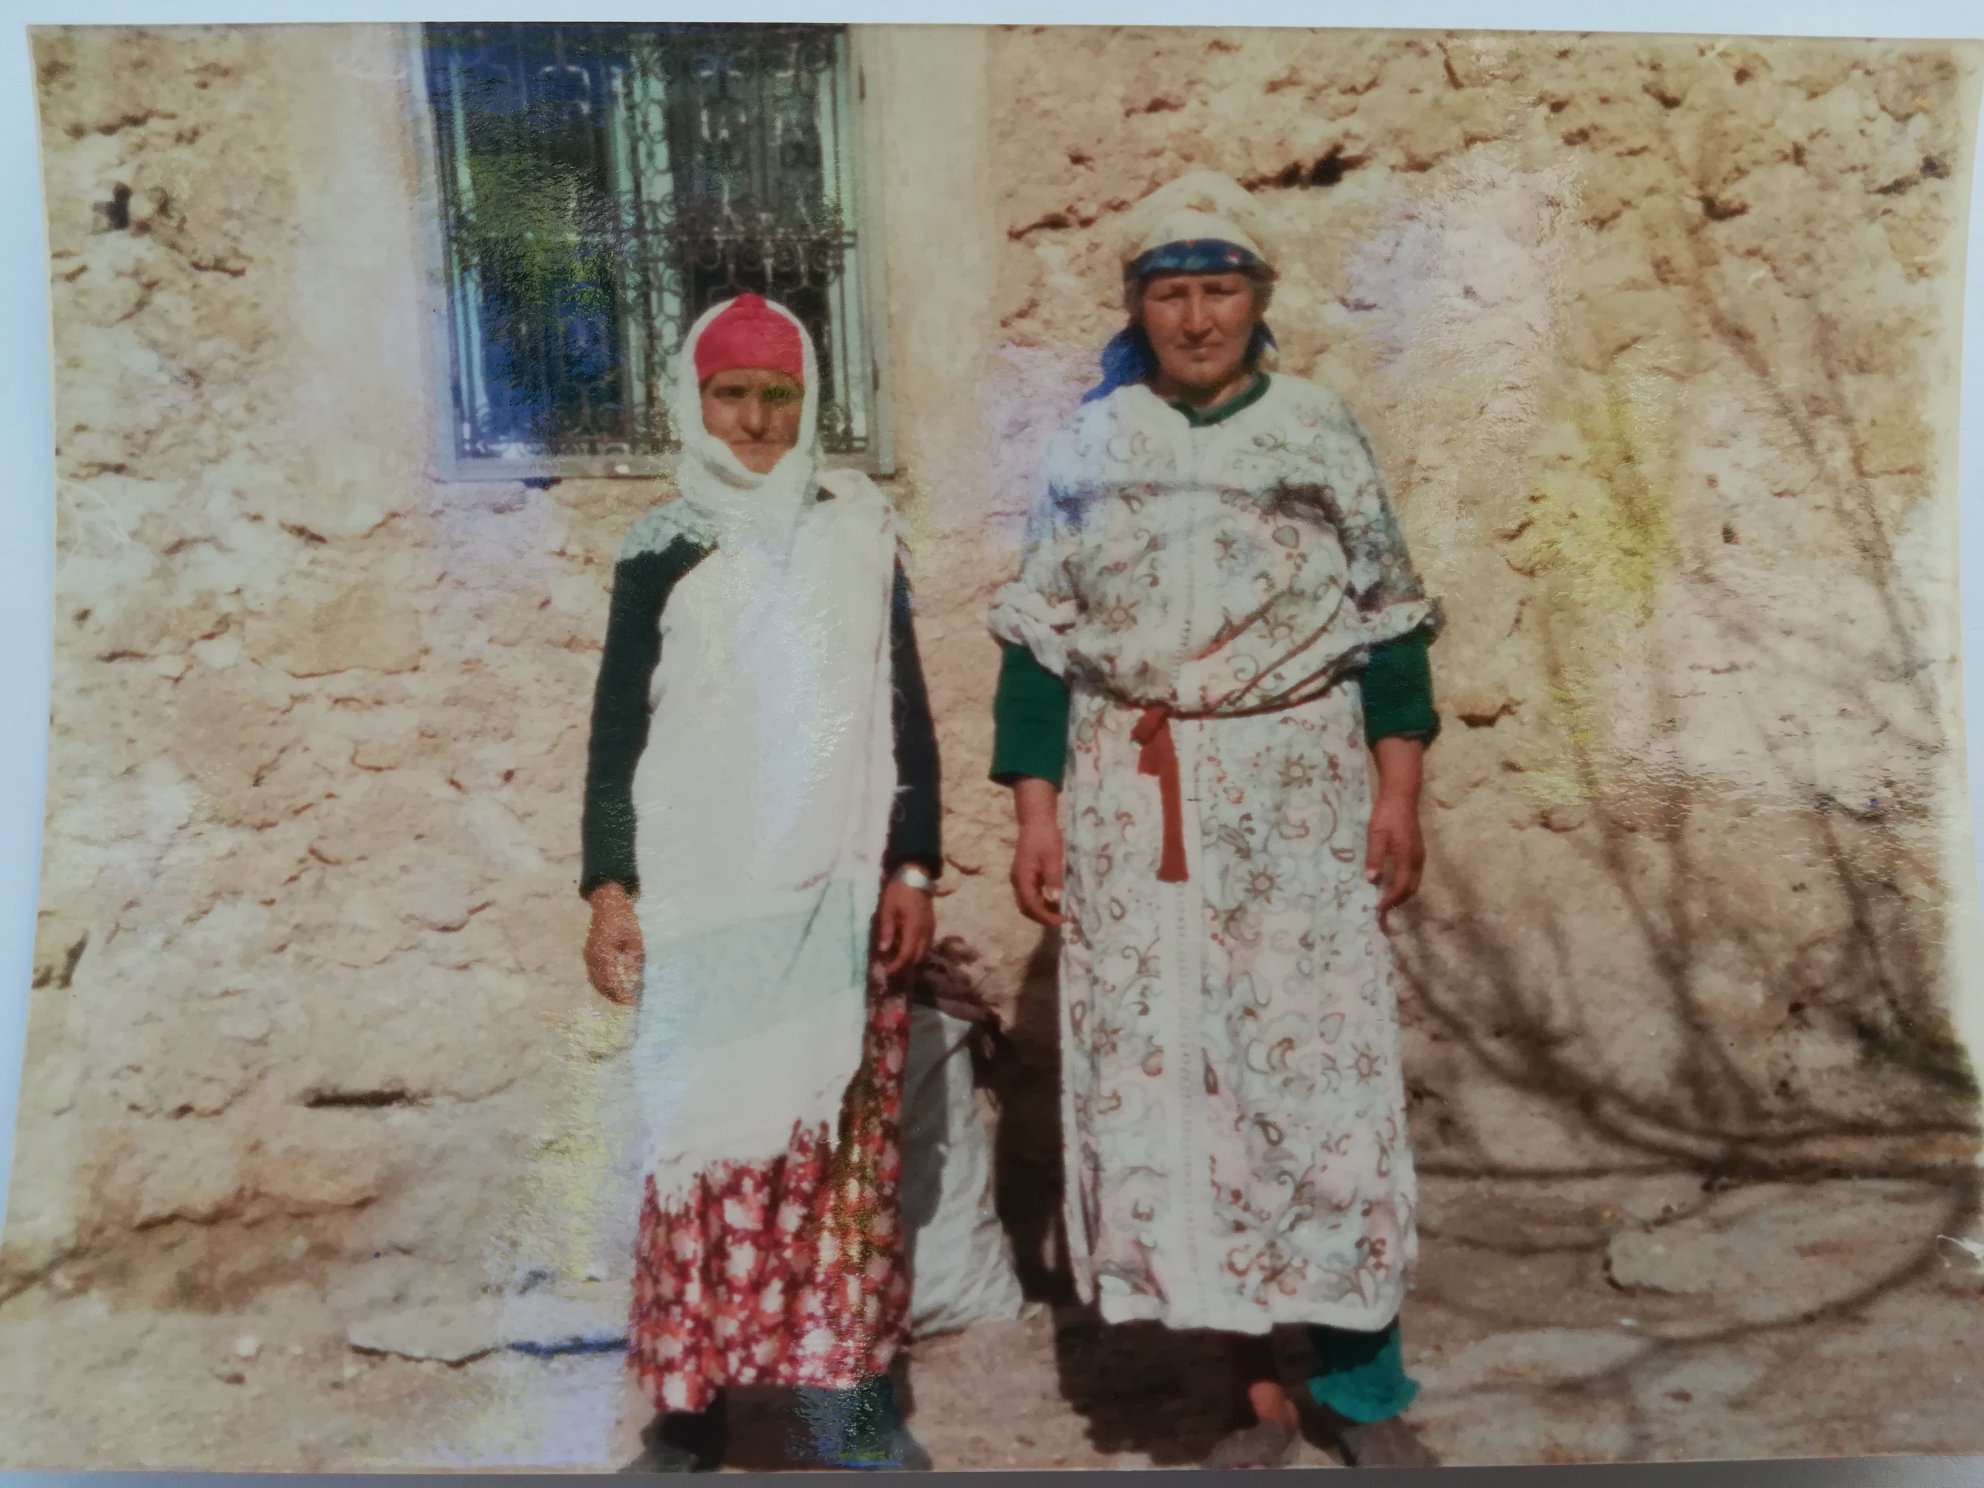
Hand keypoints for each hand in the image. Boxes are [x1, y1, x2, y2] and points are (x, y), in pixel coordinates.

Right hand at [584, 883, 643, 1003]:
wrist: (608, 905)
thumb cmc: (624, 920)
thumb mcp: (635, 940)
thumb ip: (633, 961)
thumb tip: (635, 980)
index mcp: (603, 950)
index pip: (611, 978)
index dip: (620, 992)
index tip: (630, 1002)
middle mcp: (592, 955)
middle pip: (601, 982)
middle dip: (614, 995)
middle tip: (628, 1003)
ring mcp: (588, 955)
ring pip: (595, 980)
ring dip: (607, 991)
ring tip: (621, 999)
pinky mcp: (588, 954)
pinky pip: (593, 974)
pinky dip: (602, 983)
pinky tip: (613, 988)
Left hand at [874, 877, 935, 976]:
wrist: (915, 875)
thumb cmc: (899, 890)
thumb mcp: (887, 909)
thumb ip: (887, 930)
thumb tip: (883, 951)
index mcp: (914, 928)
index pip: (907, 955)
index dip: (897, 966)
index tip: (886, 972)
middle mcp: (926, 932)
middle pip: (918, 958)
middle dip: (905, 966)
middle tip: (890, 967)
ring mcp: (931, 929)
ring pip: (924, 953)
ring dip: (912, 959)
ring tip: (896, 958)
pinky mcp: (932, 925)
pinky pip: (926, 945)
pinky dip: (917, 951)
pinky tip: (905, 947)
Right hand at [1010, 818, 1066, 927]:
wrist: (1036, 821)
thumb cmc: (1045, 838)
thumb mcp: (1053, 858)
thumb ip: (1053, 879)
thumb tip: (1055, 900)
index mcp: (1022, 878)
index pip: (1031, 906)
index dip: (1046, 917)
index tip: (1063, 920)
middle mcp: (1018, 882)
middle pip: (1026, 908)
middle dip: (1043, 917)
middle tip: (1063, 919)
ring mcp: (1020, 879)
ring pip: (1028, 903)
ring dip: (1042, 911)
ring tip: (1061, 912)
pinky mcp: (1025, 876)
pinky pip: (1031, 895)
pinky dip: (1042, 902)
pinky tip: (1056, 901)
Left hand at [1365, 792, 1425, 932]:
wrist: (1401, 796)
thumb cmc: (1386, 815)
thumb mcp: (1376, 835)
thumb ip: (1375, 858)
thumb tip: (1372, 880)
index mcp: (1407, 857)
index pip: (1400, 887)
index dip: (1390, 901)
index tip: (1378, 909)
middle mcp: (1417, 859)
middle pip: (1411, 888)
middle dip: (1398, 901)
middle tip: (1382, 908)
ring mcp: (1419, 855)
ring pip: (1414, 882)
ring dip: (1402, 893)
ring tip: (1387, 899)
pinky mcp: (1418, 850)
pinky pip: (1414, 874)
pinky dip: (1405, 884)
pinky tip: (1393, 882)